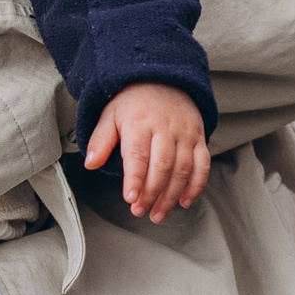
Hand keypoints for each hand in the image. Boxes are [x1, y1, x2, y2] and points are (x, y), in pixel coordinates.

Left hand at [85, 82, 209, 221]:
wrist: (162, 80)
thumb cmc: (132, 103)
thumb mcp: (110, 115)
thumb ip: (100, 140)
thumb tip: (90, 163)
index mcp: (139, 122)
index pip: (138, 154)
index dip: (135, 178)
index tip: (130, 198)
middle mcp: (165, 128)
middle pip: (162, 166)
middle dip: (151, 193)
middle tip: (140, 210)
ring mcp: (185, 134)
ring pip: (182, 169)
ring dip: (171, 196)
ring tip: (158, 214)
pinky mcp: (199, 139)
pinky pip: (203, 165)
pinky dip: (196, 186)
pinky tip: (184, 202)